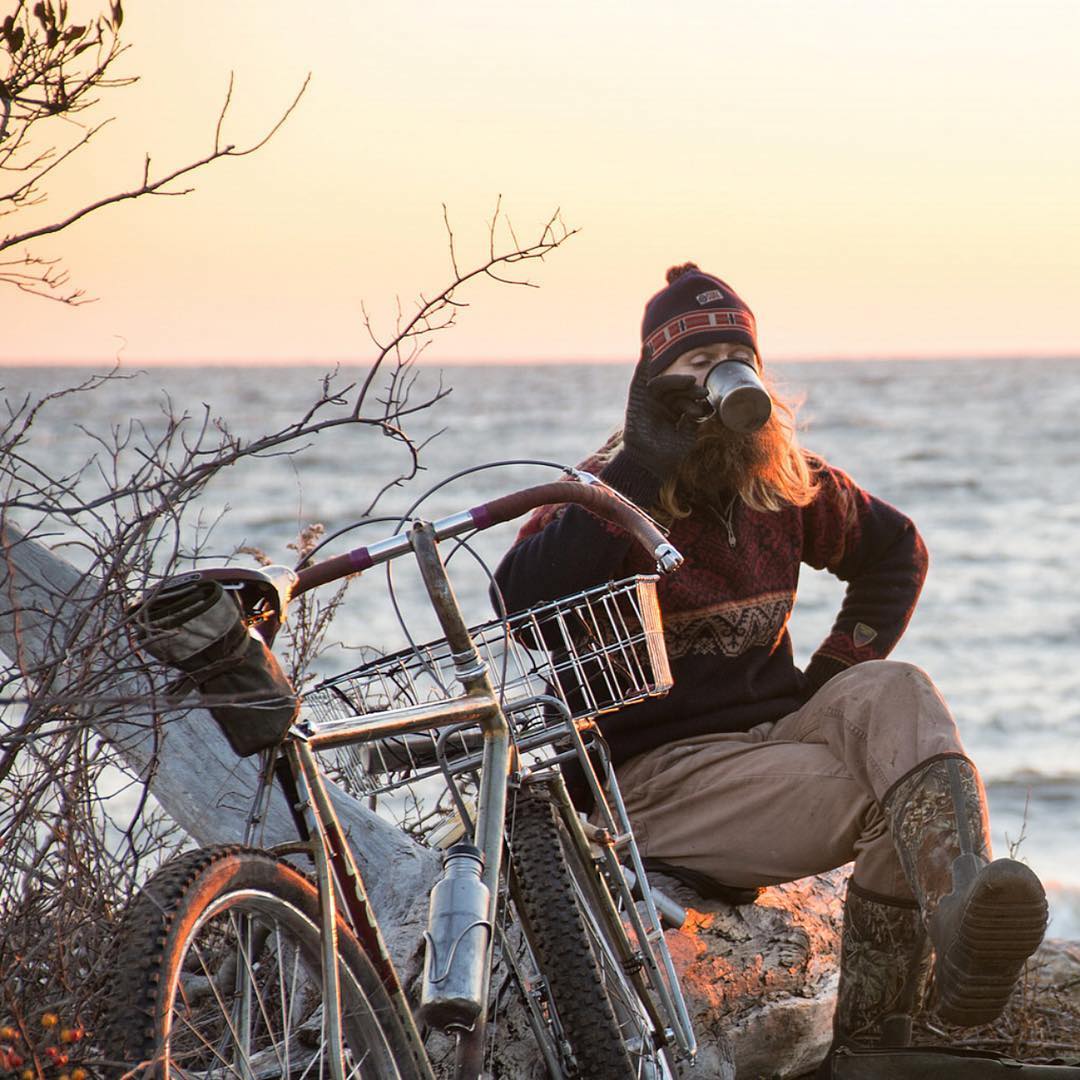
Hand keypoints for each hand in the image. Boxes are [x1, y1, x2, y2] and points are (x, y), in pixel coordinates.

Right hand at [621, 352, 709, 479]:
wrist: (650, 464)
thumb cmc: (668, 454)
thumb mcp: (687, 435)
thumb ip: (692, 419)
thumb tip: (701, 406)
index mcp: (673, 413)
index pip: (686, 398)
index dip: (695, 397)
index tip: (706, 399)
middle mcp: (660, 405)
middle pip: (676, 389)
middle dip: (689, 388)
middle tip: (701, 390)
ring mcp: (648, 402)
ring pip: (662, 384)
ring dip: (675, 380)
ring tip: (688, 381)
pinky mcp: (636, 400)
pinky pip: (639, 380)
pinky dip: (643, 363)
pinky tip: (648, 348)